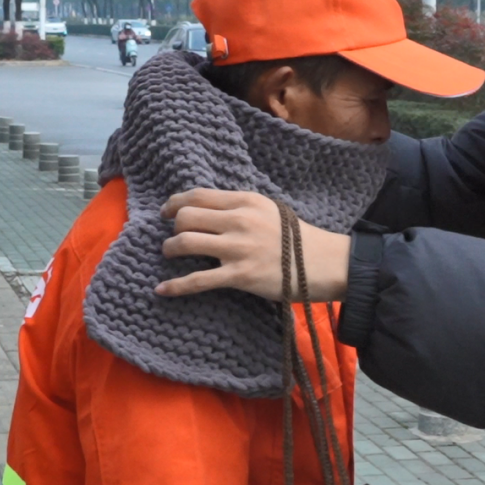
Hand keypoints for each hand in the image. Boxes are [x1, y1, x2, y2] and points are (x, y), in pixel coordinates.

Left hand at [156, 189, 351, 301]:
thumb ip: (240, 207)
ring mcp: (238, 248)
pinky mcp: (239, 276)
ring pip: (185, 242)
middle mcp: (239, 221)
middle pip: (186, 216)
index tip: (166, 212)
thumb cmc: (296, 238)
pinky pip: (197, 280)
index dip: (175, 203)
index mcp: (246, 201)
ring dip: (171, 249)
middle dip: (173, 227)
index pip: (198, 195)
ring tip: (171, 254)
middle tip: (173, 237)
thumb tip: (206, 210)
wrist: (323, 263)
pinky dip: (175, 286)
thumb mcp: (268, 210)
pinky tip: (161, 289)